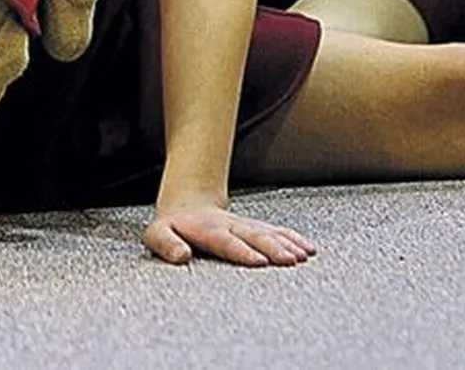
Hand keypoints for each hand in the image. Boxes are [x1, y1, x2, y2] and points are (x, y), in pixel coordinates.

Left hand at [144, 201, 315, 266]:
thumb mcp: (156, 234)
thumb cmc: (171, 227)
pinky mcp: (253, 228)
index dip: (242, 251)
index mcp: (206, 229)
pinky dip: (292, 239)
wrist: (186, 203)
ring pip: (267, 233)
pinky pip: (275, 232)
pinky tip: (308, 249)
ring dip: (286, 244)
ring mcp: (243, 225)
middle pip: (252, 236)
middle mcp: (229, 225)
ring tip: (303, 255)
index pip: (225, 241)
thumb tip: (181, 256)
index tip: (259, 261)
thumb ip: (166, 244)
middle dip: (272, 247)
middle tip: (290, 260)